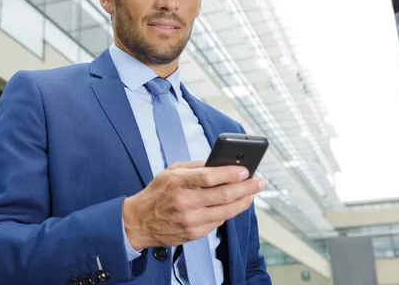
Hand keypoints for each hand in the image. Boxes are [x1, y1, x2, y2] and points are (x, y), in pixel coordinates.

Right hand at [122, 161, 265, 249]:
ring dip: (243, 202)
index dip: (231, 174)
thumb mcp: (170, 171)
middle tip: (259, 182)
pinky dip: (228, 213)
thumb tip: (219, 164)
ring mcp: (190, 220)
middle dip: (246, 188)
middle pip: (223, 195)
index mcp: (178, 182)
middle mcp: (184, 202)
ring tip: (252, 194)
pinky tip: (235, 205)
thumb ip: (194, 167)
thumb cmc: (157, 193)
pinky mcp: (193, 234)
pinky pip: (218, 223)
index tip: (246, 171)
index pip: (210, 177)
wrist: (139, 221)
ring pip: (225, 212)